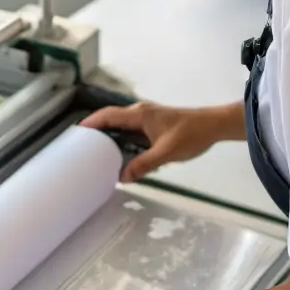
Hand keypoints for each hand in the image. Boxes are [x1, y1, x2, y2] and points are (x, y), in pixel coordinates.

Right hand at [82, 100, 241, 180]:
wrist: (214, 125)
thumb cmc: (190, 135)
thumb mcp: (165, 153)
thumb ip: (143, 165)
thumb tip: (122, 178)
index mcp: (139, 114)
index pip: (107, 116)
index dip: (90, 123)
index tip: (75, 134)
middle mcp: (140, 112)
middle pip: (111, 118)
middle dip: (96, 130)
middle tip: (82, 147)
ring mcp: (147, 117)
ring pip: (121, 124)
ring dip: (110, 135)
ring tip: (97, 152)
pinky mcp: (154, 124)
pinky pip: (131, 129)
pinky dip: (122, 138)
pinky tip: (121, 153)